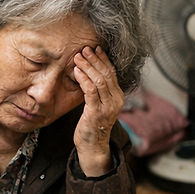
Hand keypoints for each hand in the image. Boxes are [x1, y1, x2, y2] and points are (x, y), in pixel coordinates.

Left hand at [71, 47, 123, 176]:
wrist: (93, 145)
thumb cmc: (93, 123)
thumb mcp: (99, 104)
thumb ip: (98, 90)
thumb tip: (90, 72)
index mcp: (118, 96)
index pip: (112, 73)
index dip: (104, 59)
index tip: (95, 48)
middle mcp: (116, 100)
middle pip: (107, 74)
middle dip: (95, 59)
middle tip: (84, 49)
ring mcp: (107, 107)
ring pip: (100, 80)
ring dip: (88, 66)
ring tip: (78, 57)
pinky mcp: (96, 112)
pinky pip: (91, 91)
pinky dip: (84, 79)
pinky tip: (77, 71)